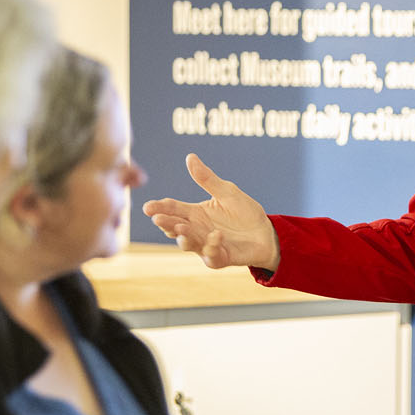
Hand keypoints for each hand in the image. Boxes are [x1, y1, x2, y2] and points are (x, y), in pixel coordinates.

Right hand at [142, 153, 280, 269]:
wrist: (266, 233)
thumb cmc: (245, 212)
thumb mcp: (227, 192)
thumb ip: (207, 179)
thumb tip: (190, 157)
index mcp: (195, 213)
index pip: (173, 209)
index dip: (160, 207)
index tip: (148, 207)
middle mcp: (196, 230)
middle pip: (176, 227)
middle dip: (166, 223)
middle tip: (157, 218)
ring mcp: (206, 245)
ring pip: (189, 243)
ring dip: (184, 237)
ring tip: (180, 228)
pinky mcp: (219, 258)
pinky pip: (211, 255)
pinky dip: (212, 246)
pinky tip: (216, 235)